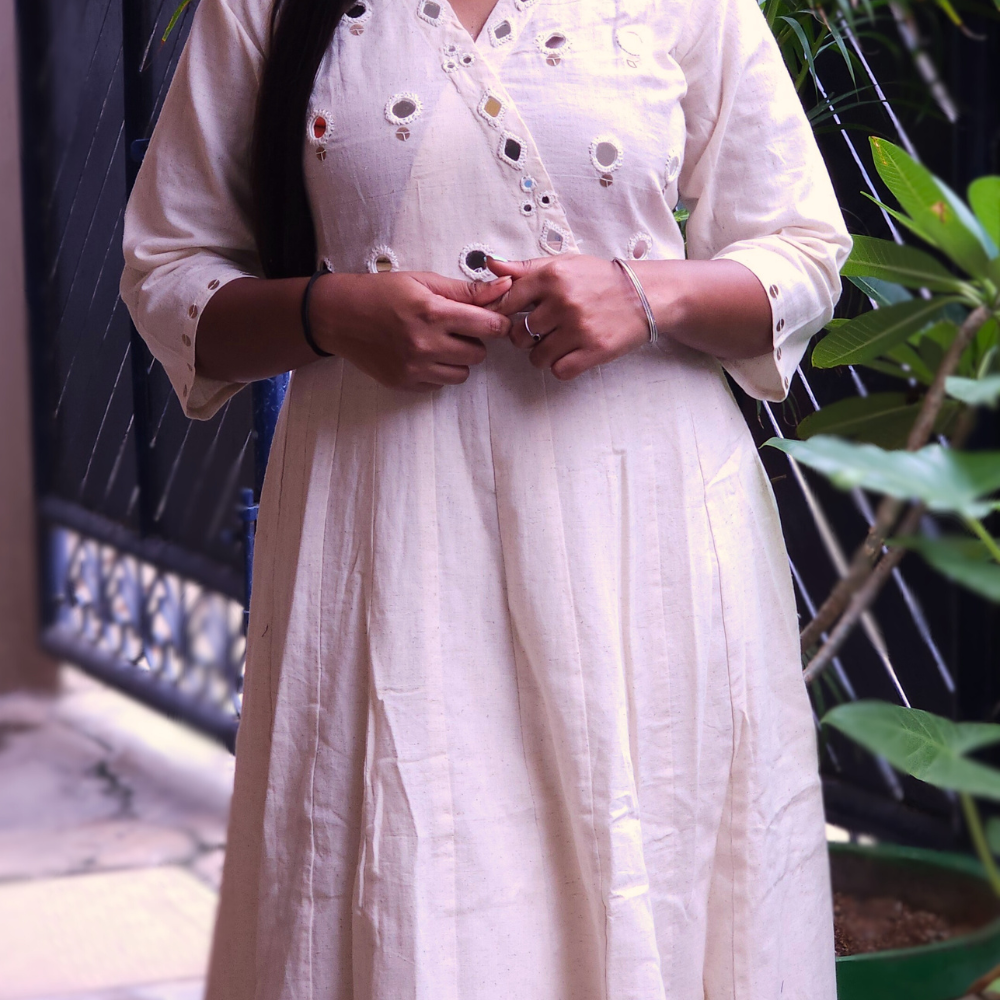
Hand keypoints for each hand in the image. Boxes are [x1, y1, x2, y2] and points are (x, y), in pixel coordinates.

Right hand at [313, 271, 512, 390]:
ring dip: (458, 360)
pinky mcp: (404, 383)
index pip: (489, 326)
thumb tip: (504, 288)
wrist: (338, 316)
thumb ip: (466, 290)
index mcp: (433, 313)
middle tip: (456, 328)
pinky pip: (439, 385)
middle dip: (474, 341)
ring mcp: (414, 368)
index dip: (497, 322)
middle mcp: (425, 344)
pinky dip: (438, 372)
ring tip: (439, 342)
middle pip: (479, 354)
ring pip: (462, 374)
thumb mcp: (423, 281)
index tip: (494, 320)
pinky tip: (422, 354)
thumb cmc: (381, 292)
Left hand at [487, 255, 648, 379]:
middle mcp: (563, 301)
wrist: (644, 294)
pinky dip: (561, 367)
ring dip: (542, 355)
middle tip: (541, 332)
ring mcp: (579, 327)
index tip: (510, 319)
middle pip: (518, 334)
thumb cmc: (599, 279)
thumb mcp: (563, 264)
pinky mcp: (594, 350)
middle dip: (525, 337)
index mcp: (552, 276)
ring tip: (557, 343)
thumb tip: (491, 264)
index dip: (503, 314)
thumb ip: (525, 268)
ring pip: (537, 356)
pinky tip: (571, 354)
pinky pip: (559, 370)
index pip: (507, 301)